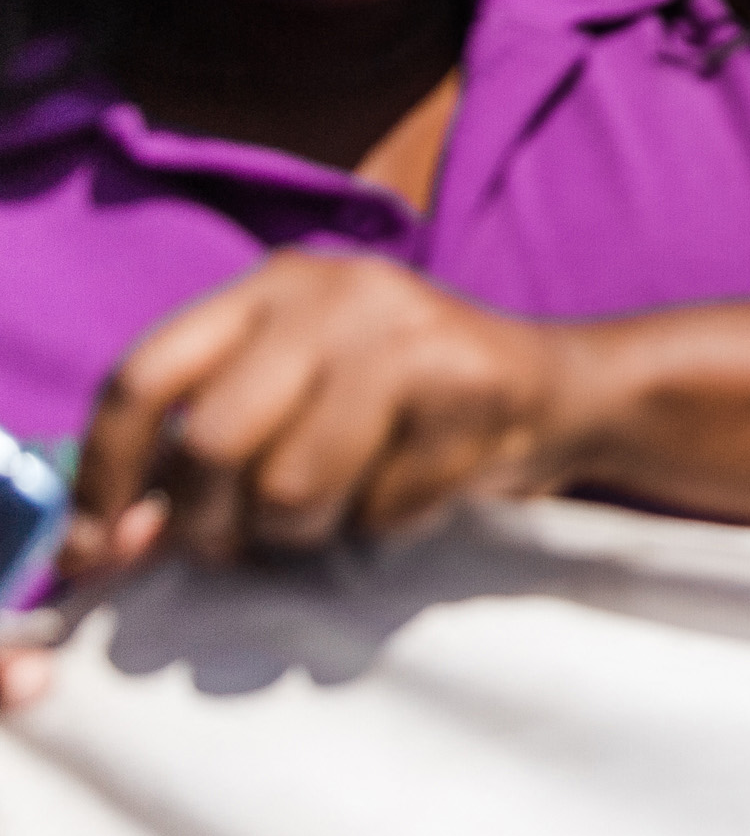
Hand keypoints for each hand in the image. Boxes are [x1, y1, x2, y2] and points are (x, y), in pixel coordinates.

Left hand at [64, 253, 580, 574]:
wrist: (562, 390)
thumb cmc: (400, 410)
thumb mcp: (290, 399)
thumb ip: (199, 452)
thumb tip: (114, 545)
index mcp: (274, 286)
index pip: (145, 375)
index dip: (107, 472)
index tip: (100, 548)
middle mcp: (336, 293)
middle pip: (213, 441)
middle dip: (216, 522)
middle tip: (244, 543)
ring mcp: (406, 333)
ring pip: (293, 486)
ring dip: (309, 530)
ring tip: (344, 506)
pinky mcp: (468, 385)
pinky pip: (382, 506)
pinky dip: (389, 524)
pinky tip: (420, 486)